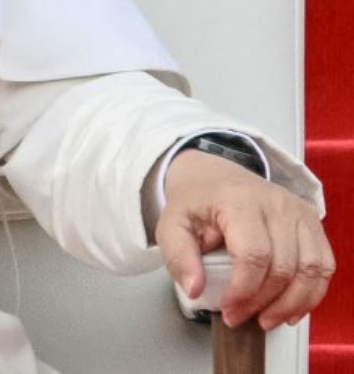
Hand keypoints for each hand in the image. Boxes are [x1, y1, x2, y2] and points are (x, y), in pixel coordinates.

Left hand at [154, 148, 334, 329]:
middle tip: (241, 317)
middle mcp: (275, 203)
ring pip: (311, 269)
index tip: (228, 309)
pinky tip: (290, 307)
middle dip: (263, 302)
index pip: (253, 255)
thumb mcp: (172, 225)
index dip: (244, 290)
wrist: (212, 176)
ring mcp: (298, 211)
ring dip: (292, 303)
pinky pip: (324, 265)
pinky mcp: (311, 221)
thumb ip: (178, 257)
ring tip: (268, 319)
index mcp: (238, 200)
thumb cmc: (195, 203)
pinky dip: (311, 293)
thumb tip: (194, 289)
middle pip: (283, 266)